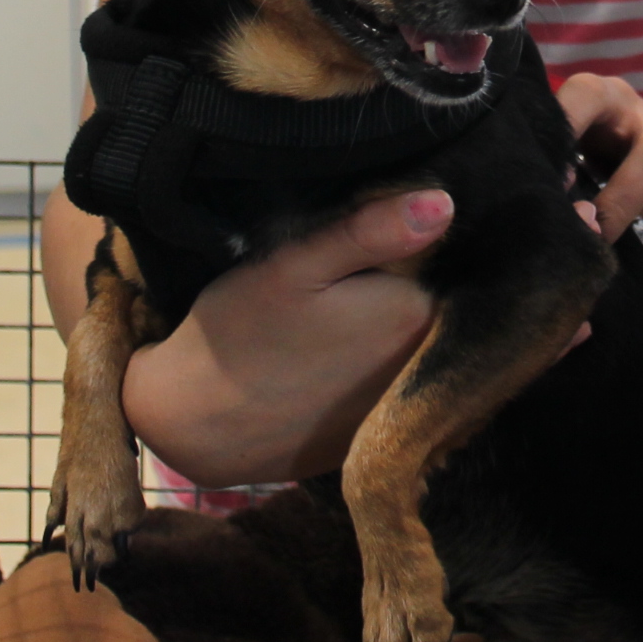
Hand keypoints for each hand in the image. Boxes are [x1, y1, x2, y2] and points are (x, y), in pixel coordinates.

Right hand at [118, 189, 450, 486]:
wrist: (190, 421)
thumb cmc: (242, 330)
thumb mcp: (297, 263)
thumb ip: (371, 230)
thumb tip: (446, 203)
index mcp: (415, 318)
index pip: (452, 266)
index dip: (427, 245)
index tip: (394, 230)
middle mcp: (421, 371)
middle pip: (437, 312)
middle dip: (414, 288)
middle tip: (360, 274)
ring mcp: (399, 411)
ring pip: (414, 352)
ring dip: (395, 332)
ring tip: (346, 313)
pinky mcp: (372, 438)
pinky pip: (390, 389)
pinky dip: (374, 372)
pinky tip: (336, 358)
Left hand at [554, 71, 642, 249]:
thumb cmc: (593, 156)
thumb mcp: (571, 149)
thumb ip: (559, 167)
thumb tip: (567, 214)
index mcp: (609, 98)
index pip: (588, 95)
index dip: (570, 130)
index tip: (556, 182)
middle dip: (620, 205)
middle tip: (591, 237)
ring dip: (640, 232)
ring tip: (612, 245)